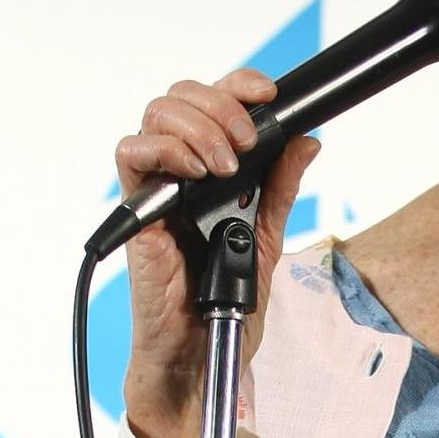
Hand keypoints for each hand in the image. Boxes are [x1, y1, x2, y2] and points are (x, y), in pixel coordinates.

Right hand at [113, 67, 319, 437]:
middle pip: (179, 97)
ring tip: (226, 164)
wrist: (203, 352)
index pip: (212, 103)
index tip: (268, 94)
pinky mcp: (136, 213)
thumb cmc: (226, 300)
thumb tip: (307, 141)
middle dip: (220, 106)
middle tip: (246, 143)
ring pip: (154, 116)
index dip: (237, 85)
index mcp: (210, 170)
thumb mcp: (267, 236)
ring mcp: (154, 189)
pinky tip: (196, 174)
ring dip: (199, 127)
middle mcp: (178, 172)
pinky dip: (165, 150)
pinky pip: (131, 156)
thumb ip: (281, 188)